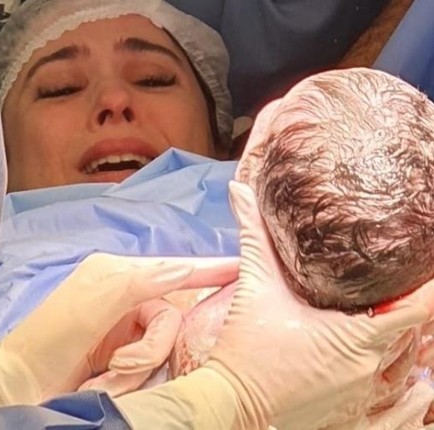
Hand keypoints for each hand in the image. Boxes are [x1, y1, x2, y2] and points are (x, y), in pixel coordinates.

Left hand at [0, 253, 238, 409]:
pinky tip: (108, 380)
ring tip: (108, 376)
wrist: (23, 381)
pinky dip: (131, 375)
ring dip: (137, 366)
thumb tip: (184, 268)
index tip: (241, 265)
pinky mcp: (122, 352)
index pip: (173, 269)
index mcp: (117, 273)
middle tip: (122, 365)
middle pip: (171, 317)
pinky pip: (148, 361)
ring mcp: (123, 326)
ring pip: (162, 343)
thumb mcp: (96, 300)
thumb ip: (141, 281)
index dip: (208, 268)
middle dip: (152, 347)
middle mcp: (124, 294)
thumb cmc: (52, 337)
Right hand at [202, 181, 433, 428]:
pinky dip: (365, 346)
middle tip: (389, 268)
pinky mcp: (349, 399)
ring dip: (382, 323)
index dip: (430, 282)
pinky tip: (340, 332)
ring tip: (364, 298)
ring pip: (389, 346)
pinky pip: (371, 367)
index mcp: (359, 335)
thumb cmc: (247, 349)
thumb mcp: (255, 286)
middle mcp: (370, 364)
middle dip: (399, 297)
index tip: (429, 259)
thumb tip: (240, 192)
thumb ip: (254, 237)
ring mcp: (362, 385)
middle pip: (405, 323)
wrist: (232, 400)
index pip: (419, 307)